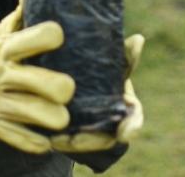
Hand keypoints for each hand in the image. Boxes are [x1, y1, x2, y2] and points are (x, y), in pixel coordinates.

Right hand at [0, 20, 74, 153]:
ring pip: (33, 112)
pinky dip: (35, 142)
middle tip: (67, 89)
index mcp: (3, 49)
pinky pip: (15, 137)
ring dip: (54, 118)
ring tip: (61, 117)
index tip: (59, 38)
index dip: (51, 36)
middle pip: (44, 82)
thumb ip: (18, 17)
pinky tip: (46, 141)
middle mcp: (0, 73)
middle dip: (63, 87)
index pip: (34, 38)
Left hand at [50, 33, 144, 151]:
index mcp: (126, 107)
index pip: (134, 120)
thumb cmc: (100, 71)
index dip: (131, 128)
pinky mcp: (74, 135)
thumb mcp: (113, 63)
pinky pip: (69, 145)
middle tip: (74, 139)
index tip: (124, 133)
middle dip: (91, 141)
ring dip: (71, 146)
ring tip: (55, 140)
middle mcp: (113, 124)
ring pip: (86, 145)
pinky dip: (60, 144)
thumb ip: (124, 54)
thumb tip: (138, 39)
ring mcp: (94, 132)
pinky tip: (47, 140)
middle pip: (106, 139)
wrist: (75, 80)